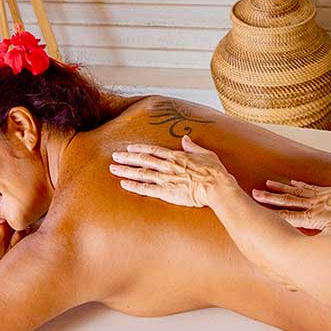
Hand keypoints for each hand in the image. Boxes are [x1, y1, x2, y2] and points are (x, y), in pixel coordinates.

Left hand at [110, 136, 235, 207]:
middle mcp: (168, 166)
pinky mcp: (166, 192)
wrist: (216, 188)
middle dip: (127, 158)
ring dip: (126, 170)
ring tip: (113, 168)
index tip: (129, 148)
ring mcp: (165, 178)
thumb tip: (185, 138)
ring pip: (141, 173)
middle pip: (143, 160)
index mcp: (177, 156)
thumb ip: (193, 146)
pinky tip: (123, 184)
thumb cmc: (215, 172)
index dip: (140, 149)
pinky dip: (134, 186)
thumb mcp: (206, 154)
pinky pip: (146, 189)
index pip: (154, 150)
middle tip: (114, 156)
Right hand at [253, 172, 330, 234]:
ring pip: (294, 192)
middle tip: (254, 193)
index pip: (288, 216)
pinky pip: (308, 187)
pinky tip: (292, 182)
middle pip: (287, 201)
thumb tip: (308, 252)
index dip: (272, 214)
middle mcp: (311, 205)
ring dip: (280, 189)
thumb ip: (320, 241)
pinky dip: (299, 184)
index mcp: (311, 217)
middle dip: (270, 198)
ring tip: (267, 184)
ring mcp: (318, 196)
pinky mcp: (326, 190)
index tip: (257, 211)